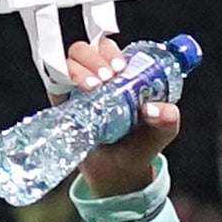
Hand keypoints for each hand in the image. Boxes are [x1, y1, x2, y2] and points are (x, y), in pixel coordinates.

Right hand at [56, 32, 181, 180]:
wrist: (117, 173)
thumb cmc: (140, 145)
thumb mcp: (164, 130)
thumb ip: (168, 118)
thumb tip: (152, 108)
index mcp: (123, 73)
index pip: (113, 49)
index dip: (113, 53)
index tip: (121, 69)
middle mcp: (98, 75)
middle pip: (89, 48)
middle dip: (96, 59)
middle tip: (107, 79)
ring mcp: (77, 87)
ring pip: (70, 60)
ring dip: (80, 69)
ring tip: (93, 88)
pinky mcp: (61, 101)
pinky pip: (53, 79)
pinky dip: (60, 76)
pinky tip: (71, 88)